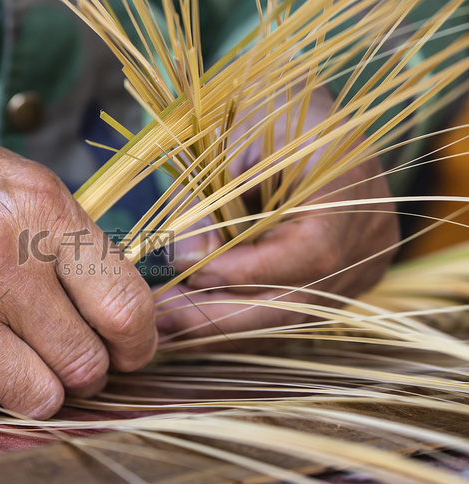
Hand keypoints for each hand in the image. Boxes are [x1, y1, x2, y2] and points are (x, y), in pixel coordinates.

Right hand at [0, 90, 156, 419]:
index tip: (131, 350)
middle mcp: (1, 263)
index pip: (124, 307)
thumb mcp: (18, 180)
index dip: (139, 342)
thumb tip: (116, 307)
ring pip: (37, 398)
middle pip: (85, 364)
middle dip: (89, 371)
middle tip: (72, 357)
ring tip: (21, 361)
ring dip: (38, 389)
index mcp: (42, 212)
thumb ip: (72, 242)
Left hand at [155, 89, 399, 343]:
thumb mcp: (229, 143)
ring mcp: (360, 265)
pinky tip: (193, 323)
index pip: (310, 254)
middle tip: (160, 322)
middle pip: (297, 302)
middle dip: (220, 318)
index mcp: (352, 185)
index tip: (185, 271)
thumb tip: (185, 259)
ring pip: (288, 318)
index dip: (244, 272)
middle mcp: (368, 236)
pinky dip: (238, 321)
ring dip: (222, 328)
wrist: (298, 111)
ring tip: (166, 328)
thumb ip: (209, 202)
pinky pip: (287, 314)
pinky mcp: (339, 283)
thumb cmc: (262, 112)